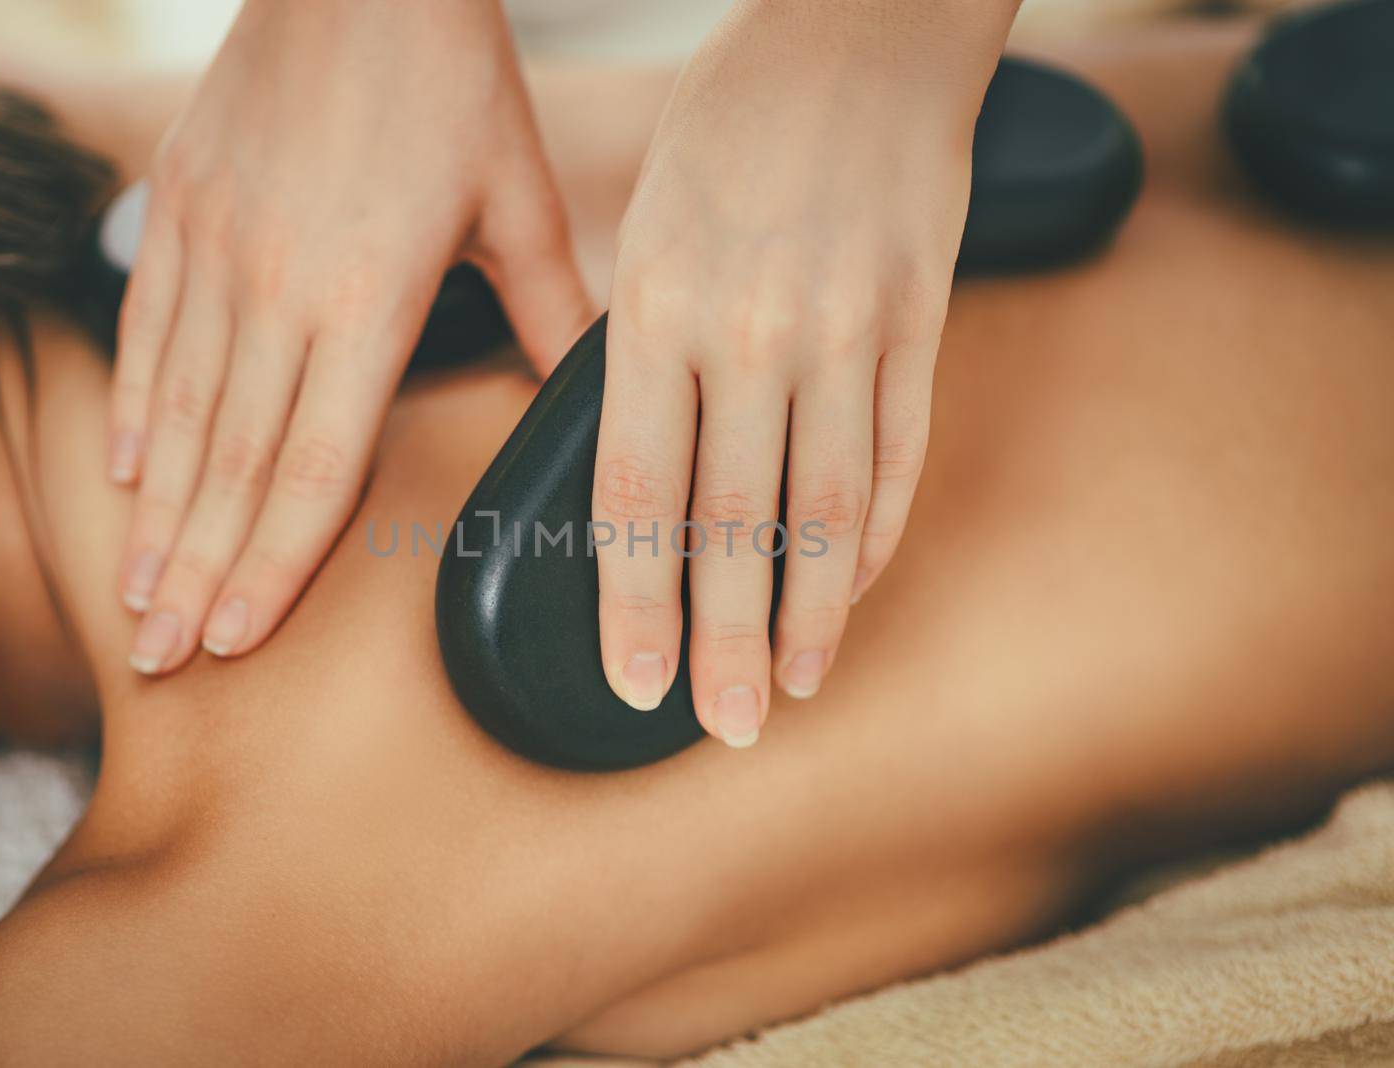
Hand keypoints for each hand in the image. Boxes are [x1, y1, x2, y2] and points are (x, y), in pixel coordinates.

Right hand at [111, 0, 591, 675]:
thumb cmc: (449, 74)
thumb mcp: (519, 194)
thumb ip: (547, 305)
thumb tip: (589, 385)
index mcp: (369, 297)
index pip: (313, 466)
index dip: (272, 564)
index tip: (235, 639)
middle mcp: (277, 287)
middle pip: (233, 462)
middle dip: (196, 571)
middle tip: (160, 658)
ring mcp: (215, 247)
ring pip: (179, 410)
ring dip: (155, 513)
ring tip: (136, 595)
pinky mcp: (178, 206)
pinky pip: (147, 326)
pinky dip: (135, 404)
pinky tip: (125, 469)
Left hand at [592, 0, 1010, 744]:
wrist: (863, 33)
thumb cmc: (732, 127)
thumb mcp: (648, 227)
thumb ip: (639, 352)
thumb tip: (637, 473)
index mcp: (654, 307)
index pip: (635, 494)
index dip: (635, 603)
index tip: (639, 682)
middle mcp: (748, 331)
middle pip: (733, 525)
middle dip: (723, 642)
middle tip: (721, 728)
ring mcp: (847, 330)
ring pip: (825, 509)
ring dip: (807, 614)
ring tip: (791, 687)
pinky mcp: (920, 322)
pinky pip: (898, 456)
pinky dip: (873, 538)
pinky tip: (847, 590)